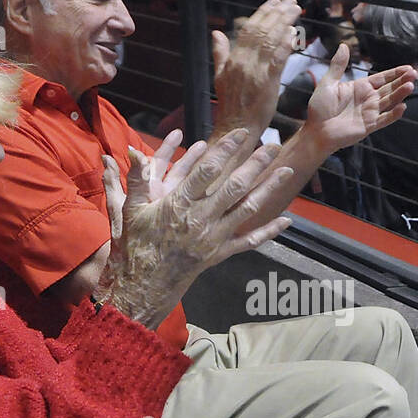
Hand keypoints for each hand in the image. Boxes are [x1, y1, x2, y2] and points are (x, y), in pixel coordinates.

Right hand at [101, 130, 292, 327]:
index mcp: (179, 205)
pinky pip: (250, 241)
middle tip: (273, 146)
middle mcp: (201, 219)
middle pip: (235, 186)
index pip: (207, 171)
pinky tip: (286, 220)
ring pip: (247, 209)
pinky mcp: (221, 253)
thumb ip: (136, 178)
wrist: (145, 284)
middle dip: (256, 164)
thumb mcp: (131, 209)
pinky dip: (269, 231)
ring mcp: (214, 237)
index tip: (240, 134)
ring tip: (286, 171)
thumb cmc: (136, 244)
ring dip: (268, 188)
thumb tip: (131, 151)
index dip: (225, 150)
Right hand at [210, 0, 301, 139]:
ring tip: (295, 10)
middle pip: (261, 30)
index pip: (248, 29)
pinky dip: (285, 44)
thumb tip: (216, 33)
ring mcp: (254, 72)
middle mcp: (242, 62)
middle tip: (291, 1)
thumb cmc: (231, 105)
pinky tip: (294, 34)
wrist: (236, 128)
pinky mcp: (266, 83)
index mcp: (233, 59)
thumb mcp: (220, 76)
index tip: (275, 2)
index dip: (263, 13)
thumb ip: (220, 53)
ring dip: (284, 23)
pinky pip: (277, 59)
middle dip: (277, 13)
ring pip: (270, 40)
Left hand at [302, 43, 414, 152]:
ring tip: (410, 86)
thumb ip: (338, 65)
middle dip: (402, 81)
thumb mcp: (328, 83)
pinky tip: (402, 107)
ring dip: (400, 94)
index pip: (382, 79)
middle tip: (413, 74)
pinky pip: (383, 119)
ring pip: (389, 102)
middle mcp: (368, 99)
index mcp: (360, 88)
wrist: (316, 130)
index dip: (395, 73)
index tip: (408, 68)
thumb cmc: (320, 108)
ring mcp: (370, 113)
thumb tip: (343, 45)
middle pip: (389, 89)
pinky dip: (393, 115)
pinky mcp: (368, 126)